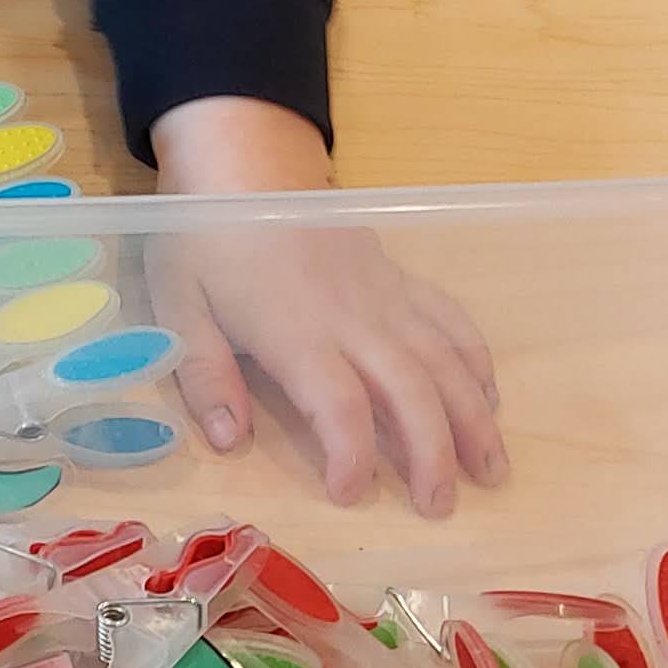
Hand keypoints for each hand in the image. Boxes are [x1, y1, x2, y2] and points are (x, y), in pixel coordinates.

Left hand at [142, 97, 505, 517]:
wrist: (245, 160)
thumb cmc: (203, 237)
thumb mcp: (176, 304)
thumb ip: (204, 374)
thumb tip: (228, 442)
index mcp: (295, 329)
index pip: (340, 404)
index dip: (353, 455)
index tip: (351, 495)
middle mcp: (354, 316)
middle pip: (412, 389)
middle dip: (434, 453)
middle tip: (441, 507)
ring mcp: (386, 295)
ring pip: (447, 359)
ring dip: (475, 417)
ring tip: (492, 471)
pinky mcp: (399, 277)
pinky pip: (451, 320)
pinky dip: (477, 360)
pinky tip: (490, 398)